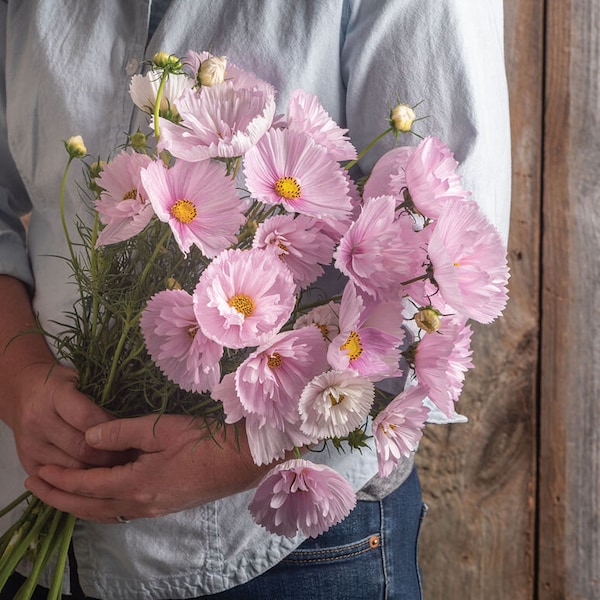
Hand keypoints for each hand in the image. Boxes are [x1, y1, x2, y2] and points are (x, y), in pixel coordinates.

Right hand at [7, 361, 123, 474]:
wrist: (24, 392)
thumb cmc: (62, 384)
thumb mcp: (82, 379)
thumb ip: (102, 398)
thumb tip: (132, 422)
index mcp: (54, 395)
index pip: (87, 418)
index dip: (113, 428)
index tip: (132, 433)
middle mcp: (38, 421)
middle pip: (81, 448)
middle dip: (111, 455)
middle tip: (133, 457)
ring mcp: (31, 445)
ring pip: (73, 468)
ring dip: (99, 471)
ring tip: (122, 467)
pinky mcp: (28, 463)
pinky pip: (60, 480)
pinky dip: (83, 480)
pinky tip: (101, 475)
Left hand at [24, 414, 267, 522]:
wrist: (241, 461)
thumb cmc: (204, 441)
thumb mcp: (162, 429)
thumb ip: (121, 432)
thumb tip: (88, 438)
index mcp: (136, 485)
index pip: (86, 486)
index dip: (59, 479)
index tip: (37, 471)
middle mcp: (140, 504)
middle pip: (88, 508)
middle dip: (58, 498)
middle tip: (35, 485)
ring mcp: (153, 509)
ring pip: (104, 513)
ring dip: (77, 504)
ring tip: (59, 491)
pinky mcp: (164, 506)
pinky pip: (120, 511)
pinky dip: (99, 505)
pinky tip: (99, 494)